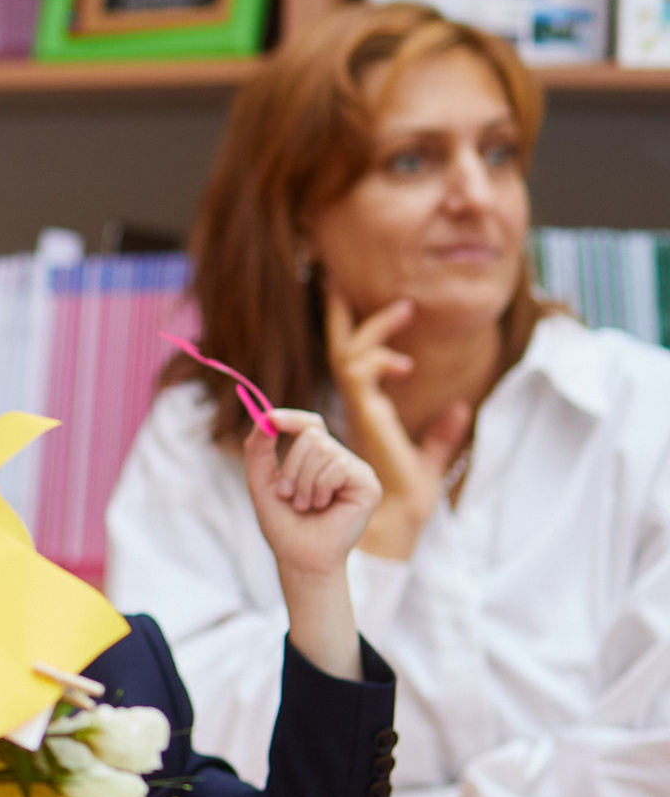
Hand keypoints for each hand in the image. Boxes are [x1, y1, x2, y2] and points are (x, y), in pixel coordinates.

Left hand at [243, 410, 381, 579]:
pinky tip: (323, 506)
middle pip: (312, 435)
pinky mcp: (368, 484)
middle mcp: (339, 460)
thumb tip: (264, 417)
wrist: (299, 557)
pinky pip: (338, 467)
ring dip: (303, 482)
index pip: (310, 424)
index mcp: (317, 458)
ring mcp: (356, 471)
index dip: (292, 418)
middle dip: (291, 467)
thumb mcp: (262, 482)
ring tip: (305, 505)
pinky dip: (320, 488)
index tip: (270, 419)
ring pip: (323, 450)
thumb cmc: (283, 523)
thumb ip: (258, 450)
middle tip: (288, 495)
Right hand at [326, 289, 468, 558]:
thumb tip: (462, 407)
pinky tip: (404, 364)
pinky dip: (378, 358)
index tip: (391, 307)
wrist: (393, 518)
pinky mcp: (361, 412)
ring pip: (350, 354)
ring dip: (375, 329)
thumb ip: (444, 433)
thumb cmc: (404, 497)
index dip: (361, 329)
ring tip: (406, 310)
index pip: (354, 360)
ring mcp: (354, 408)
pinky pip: (357, 371)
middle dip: (339, 312)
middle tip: (335, 277)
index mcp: (366, 409)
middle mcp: (354, 405)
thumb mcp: (432, 458)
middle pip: (340, 347)